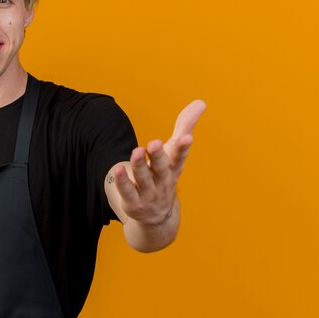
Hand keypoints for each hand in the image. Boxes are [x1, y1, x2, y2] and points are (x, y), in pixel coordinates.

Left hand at [112, 100, 205, 224]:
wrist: (157, 215)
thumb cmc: (165, 174)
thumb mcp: (174, 152)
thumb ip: (184, 126)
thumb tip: (201, 102)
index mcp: (173, 168)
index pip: (179, 157)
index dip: (183, 148)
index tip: (188, 138)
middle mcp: (162, 181)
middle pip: (161, 168)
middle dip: (158, 156)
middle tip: (154, 142)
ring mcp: (149, 193)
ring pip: (143, 178)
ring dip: (139, 165)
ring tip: (137, 151)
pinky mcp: (133, 202)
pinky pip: (127, 191)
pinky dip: (123, 181)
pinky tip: (117, 169)